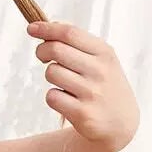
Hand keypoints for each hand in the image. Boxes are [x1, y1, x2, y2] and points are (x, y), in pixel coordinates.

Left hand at [26, 21, 138, 151]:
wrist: (121, 124)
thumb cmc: (105, 85)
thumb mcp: (102, 60)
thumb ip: (79, 43)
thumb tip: (48, 27)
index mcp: (105, 53)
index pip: (70, 33)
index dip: (47, 29)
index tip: (31, 28)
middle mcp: (100, 71)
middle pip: (56, 49)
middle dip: (41, 51)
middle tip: (42, 56)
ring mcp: (92, 93)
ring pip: (51, 72)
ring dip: (51, 76)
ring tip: (64, 83)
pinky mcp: (82, 114)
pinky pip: (51, 97)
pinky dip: (53, 97)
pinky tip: (66, 100)